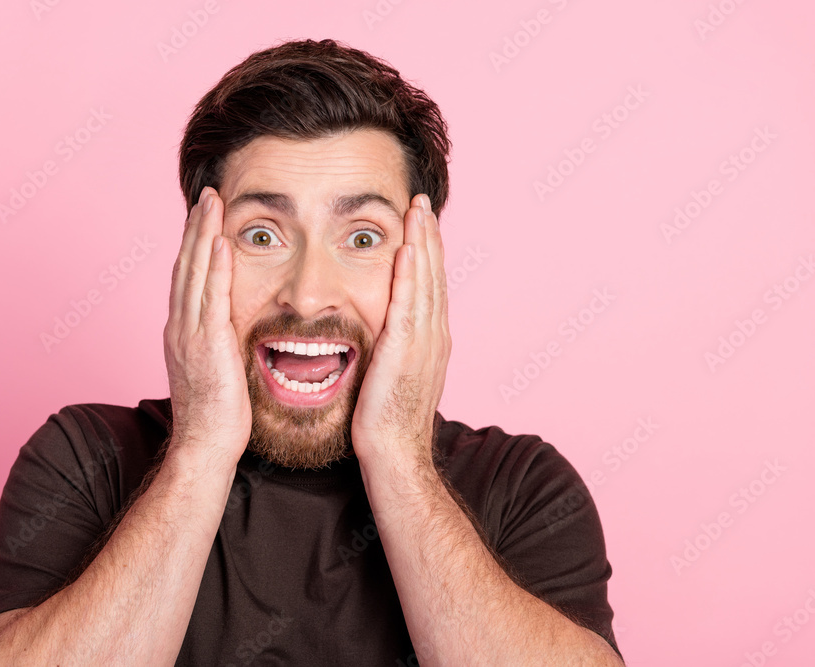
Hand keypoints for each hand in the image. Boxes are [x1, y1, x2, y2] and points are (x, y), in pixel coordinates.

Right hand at [163, 187, 251, 469]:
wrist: (205, 446)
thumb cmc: (217, 417)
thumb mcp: (216, 369)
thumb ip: (220, 342)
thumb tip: (234, 328)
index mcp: (182, 331)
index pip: (189, 277)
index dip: (196, 244)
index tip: (206, 217)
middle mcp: (180, 327)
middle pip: (186, 265)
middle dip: (197, 228)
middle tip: (207, 195)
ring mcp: (189, 334)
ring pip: (195, 274)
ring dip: (204, 235)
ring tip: (213, 202)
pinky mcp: (206, 345)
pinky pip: (211, 299)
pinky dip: (216, 268)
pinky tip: (222, 243)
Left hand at [350, 194, 450, 469]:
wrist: (394, 455)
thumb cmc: (387, 424)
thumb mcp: (392, 377)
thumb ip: (392, 350)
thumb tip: (379, 336)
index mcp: (431, 341)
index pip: (430, 286)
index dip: (426, 252)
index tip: (419, 223)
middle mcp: (434, 336)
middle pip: (434, 275)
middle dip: (428, 236)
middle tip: (421, 202)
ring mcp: (425, 342)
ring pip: (426, 281)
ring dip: (422, 243)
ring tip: (417, 210)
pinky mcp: (407, 349)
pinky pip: (410, 302)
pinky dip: (411, 272)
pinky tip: (407, 247)